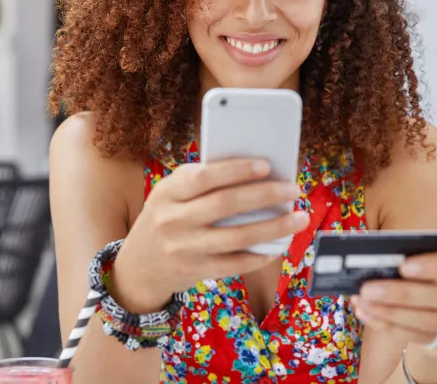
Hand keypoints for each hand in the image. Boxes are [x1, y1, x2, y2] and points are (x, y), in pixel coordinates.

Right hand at [111, 158, 308, 311]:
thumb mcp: (169, 195)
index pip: (203, 177)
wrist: (138, 267)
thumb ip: (199, 182)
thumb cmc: (164, 219)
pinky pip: (235, 264)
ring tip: (299, 218)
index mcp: (167, 193)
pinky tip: (277, 246)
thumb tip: (252, 171)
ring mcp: (184, 248)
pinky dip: (259, 255)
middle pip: (225, 204)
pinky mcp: (195, 271)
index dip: (236, 170)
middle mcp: (173, 220)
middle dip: (265, 195)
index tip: (266, 165)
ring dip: (274, 227)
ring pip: (237, 237)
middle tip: (293, 190)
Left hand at [351, 251, 436, 359]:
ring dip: (392, 313)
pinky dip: (392, 326)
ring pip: (432, 321)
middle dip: (403, 294)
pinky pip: (422, 337)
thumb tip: (381, 261)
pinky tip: (370, 315)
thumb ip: (420, 261)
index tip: (403, 267)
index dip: (436, 268)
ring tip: (364, 302)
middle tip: (368, 288)